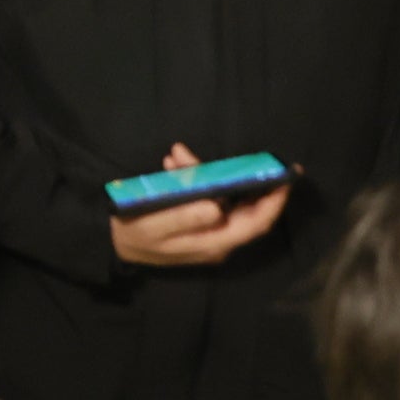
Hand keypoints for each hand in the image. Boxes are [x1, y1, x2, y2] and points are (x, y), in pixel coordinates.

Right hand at [110, 143, 292, 266]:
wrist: (113, 244)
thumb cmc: (133, 233)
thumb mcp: (153, 225)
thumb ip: (184, 216)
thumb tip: (216, 205)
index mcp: (213, 242)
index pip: (256, 223)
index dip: (274, 201)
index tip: (285, 176)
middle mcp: (218, 240)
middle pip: (247, 211)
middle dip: (250, 181)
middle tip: (259, 157)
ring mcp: (209, 233)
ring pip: (224, 200)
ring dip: (210, 175)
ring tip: (178, 155)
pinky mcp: (198, 224)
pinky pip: (208, 198)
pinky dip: (196, 180)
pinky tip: (173, 164)